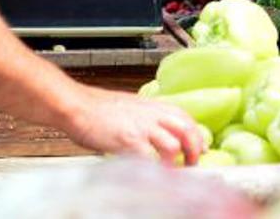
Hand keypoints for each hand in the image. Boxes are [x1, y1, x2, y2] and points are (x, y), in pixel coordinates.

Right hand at [64, 86, 205, 163]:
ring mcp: (141, 127)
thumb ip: (147, 118)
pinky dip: (155, 167)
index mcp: (154, 106)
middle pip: (186, 130)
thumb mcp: (131, 107)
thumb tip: (158, 132)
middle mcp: (152, 115)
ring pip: (173, 143)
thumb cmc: (99, 109)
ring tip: (175, 172)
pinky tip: (154, 174)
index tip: (202, 148)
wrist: (77, 105)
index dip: (197, 135)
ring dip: (177, 160)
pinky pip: (149, 157)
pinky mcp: (128, 140)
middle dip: (194, 149)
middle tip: (193, 164)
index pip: (185, 118)